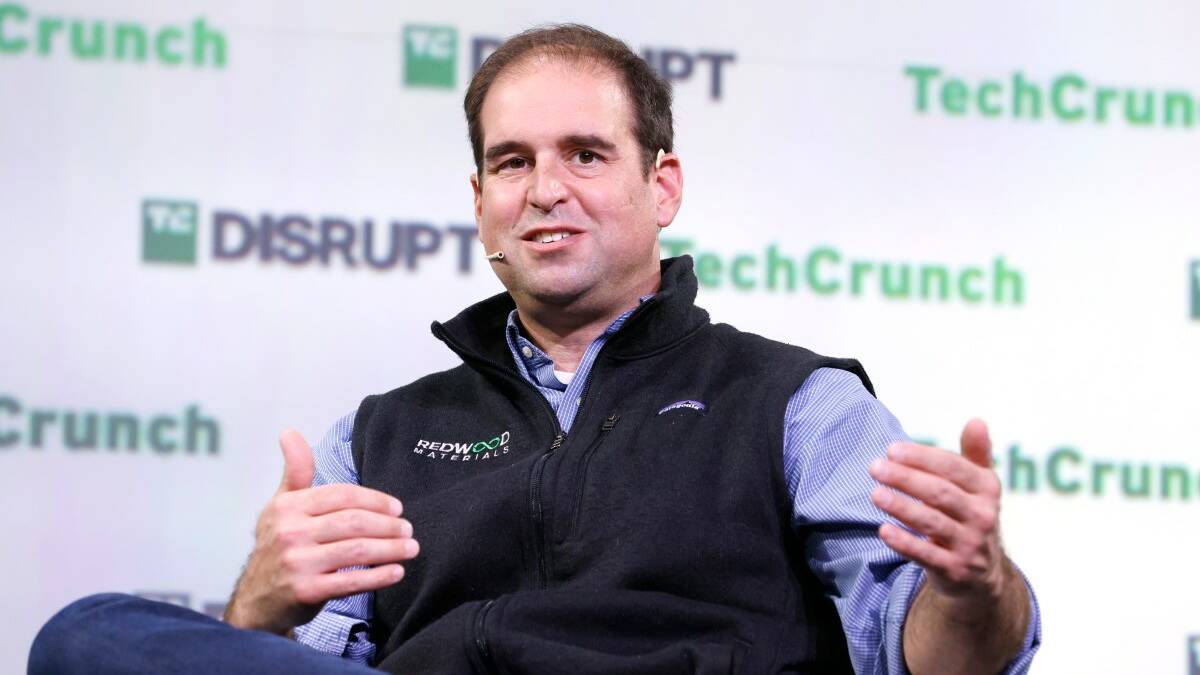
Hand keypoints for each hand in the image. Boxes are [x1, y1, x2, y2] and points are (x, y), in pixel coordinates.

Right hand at [224, 430, 418, 634]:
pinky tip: (397, 572)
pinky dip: (379, 576)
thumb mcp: (280, 506)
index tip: (397, 507)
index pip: (342, 495)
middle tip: (408, 529)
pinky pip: (351, 581)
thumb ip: (295, 472)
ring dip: (391, 549)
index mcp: (288, 507)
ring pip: (357, 550)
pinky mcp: (306, 592)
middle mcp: (290, 532)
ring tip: (410, 548)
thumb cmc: (277, 547)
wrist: (256, 600)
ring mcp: (298, 563)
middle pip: (353, 522)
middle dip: (388, 525)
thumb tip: (290, 432)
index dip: (375, 499)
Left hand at [868, 419, 1009, 606]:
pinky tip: (883, 530)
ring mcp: (970, 545)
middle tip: (875, 467)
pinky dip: (905, 543)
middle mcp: (983, 516)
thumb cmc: (969, 515)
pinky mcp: (955, 570)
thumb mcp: (979, 486)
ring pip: (932, 523)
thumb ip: (975, 453)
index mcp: (987, 489)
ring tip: (874, 494)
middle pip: (940, 493)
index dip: (922, 457)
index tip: (891, 449)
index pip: (953, 468)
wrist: (981, 574)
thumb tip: (977, 420)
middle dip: (906, 479)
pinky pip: (927, 556)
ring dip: (901, 507)